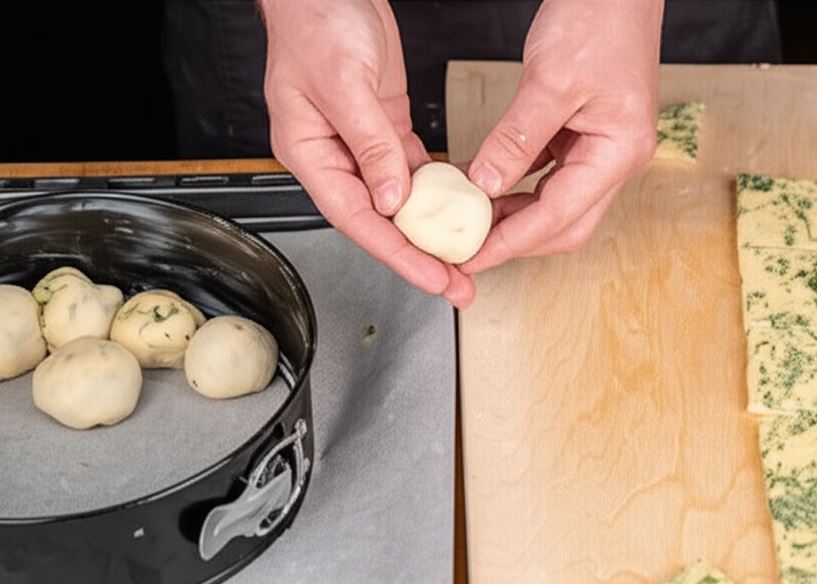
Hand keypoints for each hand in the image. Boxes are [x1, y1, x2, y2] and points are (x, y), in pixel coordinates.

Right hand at [261, 0, 475, 306]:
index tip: (433, 278)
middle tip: (458, 283)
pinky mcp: (385, 126)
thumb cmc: (315, 19)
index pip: (357, 218)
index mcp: (310, 151)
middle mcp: (335, 155)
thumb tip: (392, 199)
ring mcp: (361, 142)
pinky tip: (458, 210)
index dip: (396, 253)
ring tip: (465, 257)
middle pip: (379, 220)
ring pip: (398, 200)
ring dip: (431, 230)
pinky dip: (434, 191)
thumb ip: (369, 144)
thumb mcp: (344, 82)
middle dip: (419, 255)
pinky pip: (411, 169)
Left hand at [462, 0, 662, 274]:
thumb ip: (516, 139)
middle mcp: (617, 158)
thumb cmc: (599, 17)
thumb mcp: (549, 80)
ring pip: (557, 204)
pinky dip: (518, 186)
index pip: (558, 216)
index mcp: (619, 151)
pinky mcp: (587, 134)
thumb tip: (484, 185)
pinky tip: (487, 185)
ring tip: (471, 220)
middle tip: (468, 248)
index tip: (472, 257)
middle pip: (564, 224)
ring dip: (515, 216)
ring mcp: (604, 148)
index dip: (510, 242)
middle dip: (515, 240)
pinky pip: (549, 175)